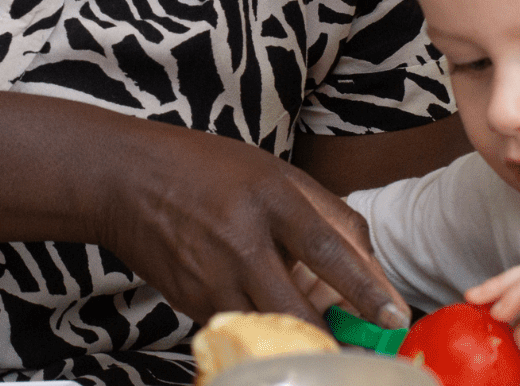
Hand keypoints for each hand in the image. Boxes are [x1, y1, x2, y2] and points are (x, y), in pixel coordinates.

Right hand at [96, 121, 409, 330]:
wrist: (124, 180)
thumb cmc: (207, 169)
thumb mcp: (272, 172)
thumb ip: (325, 212)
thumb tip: (369, 262)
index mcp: (270, 197)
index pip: (328, 250)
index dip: (366, 289)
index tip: (395, 317)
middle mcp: (241, 240)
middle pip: (297, 307)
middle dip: (334, 336)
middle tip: (360, 349)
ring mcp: (211, 276)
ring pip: (268, 328)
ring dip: (299, 339)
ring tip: (321, 339)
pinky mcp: (191, 301)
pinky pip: (242, 326)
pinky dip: (264, 328)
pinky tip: (271, 317)